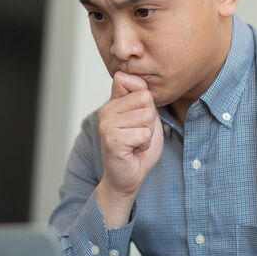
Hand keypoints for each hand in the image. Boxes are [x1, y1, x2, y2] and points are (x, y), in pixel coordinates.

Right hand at [95, 71, 163, 226]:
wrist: (127, 176)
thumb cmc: (138, 147)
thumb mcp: (145, 117)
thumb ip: (144, 100)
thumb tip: (145, 88)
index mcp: (113, 102)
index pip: (129, 79)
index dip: (144, 96)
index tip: (139, 114)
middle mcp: (106, 111)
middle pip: (145, 98)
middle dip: (150, 118)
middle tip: (138, 133)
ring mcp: (107, 125)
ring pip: (146, 116)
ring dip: (148, 133)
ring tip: (136, 142)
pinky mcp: (112, 141)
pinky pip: (144, 134)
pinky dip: (145, 144)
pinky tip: (134, 150)